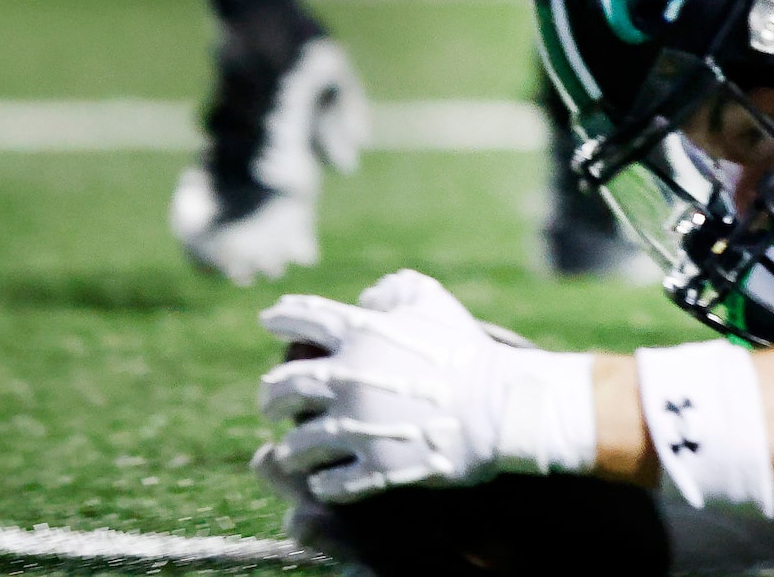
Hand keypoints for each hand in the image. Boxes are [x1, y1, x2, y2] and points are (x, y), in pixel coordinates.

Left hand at [258, 268, 597, 503]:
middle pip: (281, 388)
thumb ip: (393, 289)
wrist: (503, 405)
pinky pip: (330, 483)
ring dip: (292, 446)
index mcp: (359, 334)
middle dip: (271, 395)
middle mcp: (347, 380)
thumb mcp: (433, 300)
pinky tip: (325, 480)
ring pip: (297, 443)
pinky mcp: (374, 468)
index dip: (279, 316)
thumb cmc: (467, 350)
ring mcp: (357, 428)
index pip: (300, 318)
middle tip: (272, 399)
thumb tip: (365, 301)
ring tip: (294, 449)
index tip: (269, 320)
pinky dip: (323, 482)